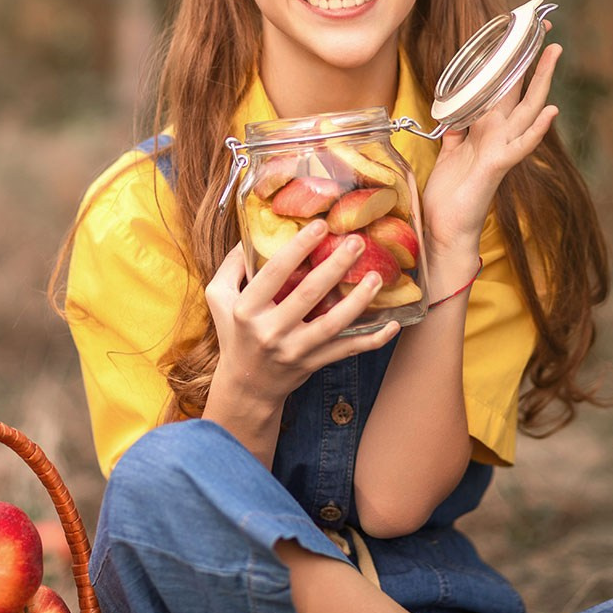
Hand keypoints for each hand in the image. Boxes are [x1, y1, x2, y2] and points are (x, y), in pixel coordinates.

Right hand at [205, 221, 399, 413]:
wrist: (246, 386)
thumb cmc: (235, 334)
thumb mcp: (220, 299)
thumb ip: (231, 266)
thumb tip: (250, 234)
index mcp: (246, 310)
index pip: (274, 273)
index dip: (298, 247)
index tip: (320, 226)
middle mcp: (270, 330)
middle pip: (308, 294)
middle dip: (336, 265)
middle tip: (357, 242)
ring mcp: (294, 350)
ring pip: (332, 324)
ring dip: (358, 301)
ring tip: (377, 277)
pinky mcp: (313, 364)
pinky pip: (346, 350)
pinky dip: (372, 340)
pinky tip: (393, 325)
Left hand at [422, 41, 560, 255]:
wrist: (445, 227)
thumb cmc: (450, 193)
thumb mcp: (450, 151)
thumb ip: (458, 129)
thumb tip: (455, 111)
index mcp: (486, 128)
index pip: (501, 88)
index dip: (508, 62)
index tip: (516, 34)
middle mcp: (499, 134)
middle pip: (519, 89)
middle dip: (531, 59)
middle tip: (544, 29)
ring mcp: (501, 148)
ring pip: (527, 109)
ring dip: (541, 81)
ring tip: (554, 53)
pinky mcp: (498, 165)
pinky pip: (520, 144)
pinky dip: (536, 129)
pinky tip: (551, 111)